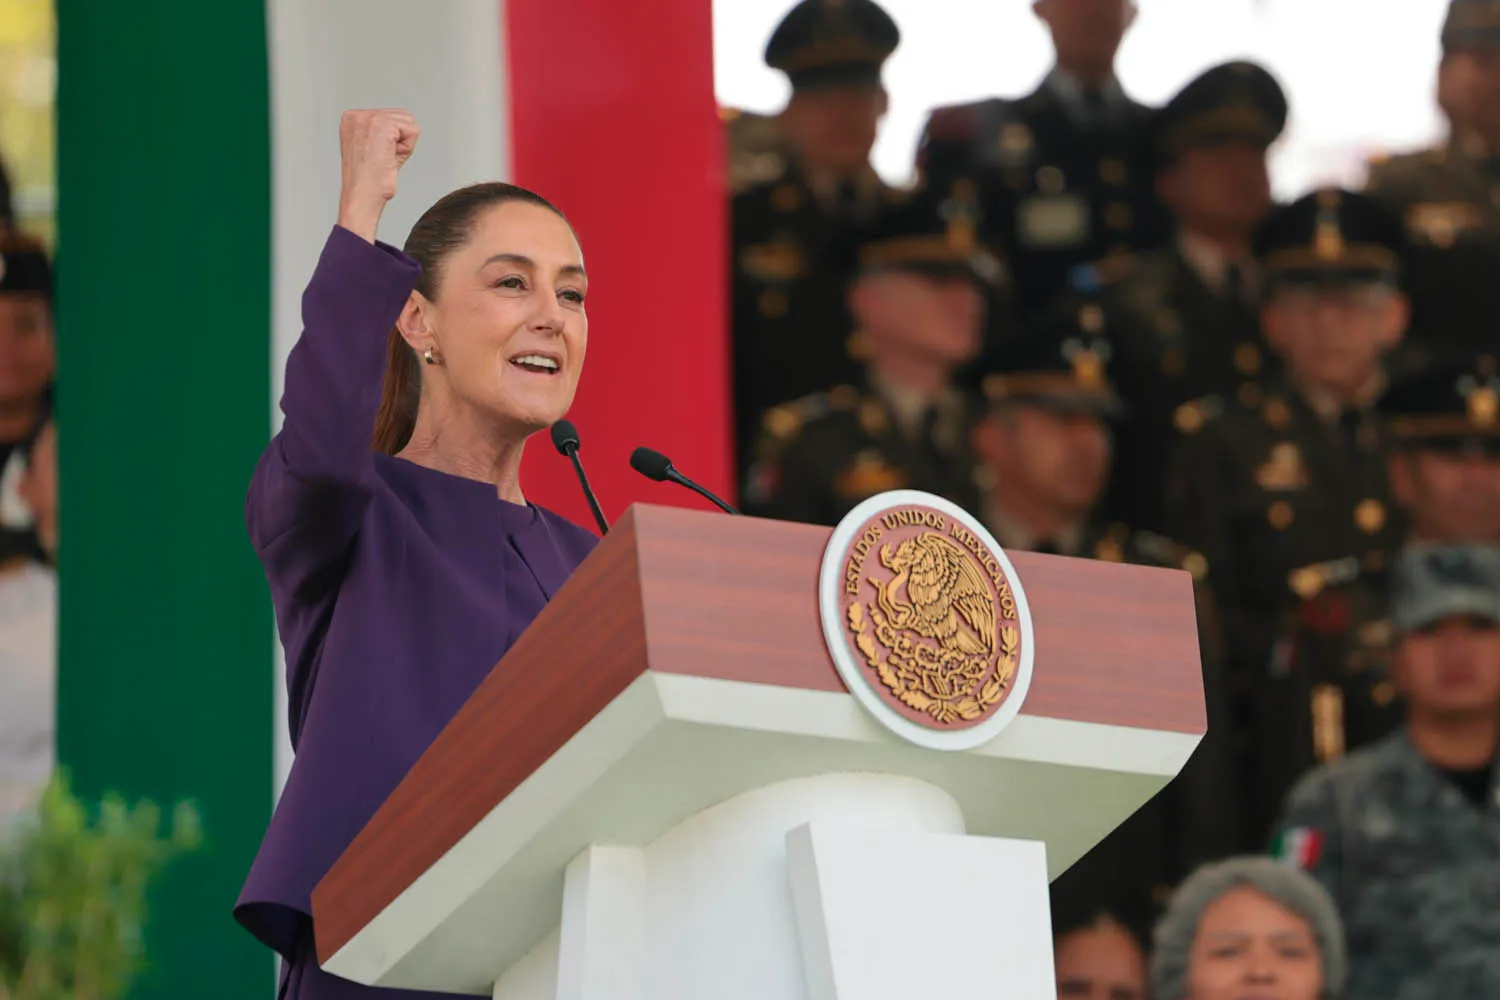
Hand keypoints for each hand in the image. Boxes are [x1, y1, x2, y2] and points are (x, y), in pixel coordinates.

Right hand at [337, 109, 418, 242]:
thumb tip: (405, 125)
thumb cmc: (367, 181)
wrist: (361, 196)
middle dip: (399, 141)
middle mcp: (357, 115)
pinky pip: (412, 130)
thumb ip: (384, 133)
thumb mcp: (372, 148)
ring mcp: (368, 117)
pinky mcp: (382, 124)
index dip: (392, 141)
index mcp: (352, 119)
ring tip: (384, 159)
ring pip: (409, 122)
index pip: (391, 117)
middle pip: (402, 116)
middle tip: (382, 159)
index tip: (376, 156)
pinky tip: (388, 158)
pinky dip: (406, 148)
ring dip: (403, 145)